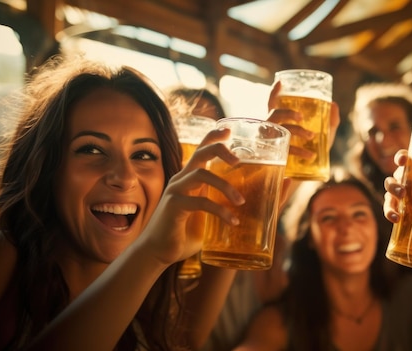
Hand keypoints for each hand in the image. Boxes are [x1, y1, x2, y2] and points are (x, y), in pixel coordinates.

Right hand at [138, 128, 243, 265]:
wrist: (159, 253)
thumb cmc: (185, 235)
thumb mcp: (210, 218)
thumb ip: (227, 209)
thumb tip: (253, 205)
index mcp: (190, 179)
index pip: (201, 151)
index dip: (213, 137)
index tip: (228, 130)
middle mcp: (181, 180)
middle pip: (200, 153)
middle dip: (220, 149)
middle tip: (239, 160)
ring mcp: (176, 191)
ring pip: (201, 173)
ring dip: (224, 186)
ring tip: (241, 201)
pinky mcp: (174, 205)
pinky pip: (200, 201)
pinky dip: (219, 210)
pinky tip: (232, 221)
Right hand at [266, 81, 339, 158]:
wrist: (304, 176)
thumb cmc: (311, 151)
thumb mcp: (324, 136)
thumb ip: (330, 121)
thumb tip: (333, 104)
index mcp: (279, 121)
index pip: (272, 104)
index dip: (274, 93)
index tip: (280, 82)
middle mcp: (272, 129)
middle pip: (273, 115)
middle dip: (287, 114)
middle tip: (301, 117)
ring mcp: (272, 143)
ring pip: (279, 131)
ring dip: (296, 131)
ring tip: (311, 136)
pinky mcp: (276, 157)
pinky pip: (286, 151)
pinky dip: (300, 152)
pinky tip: (311, 155)